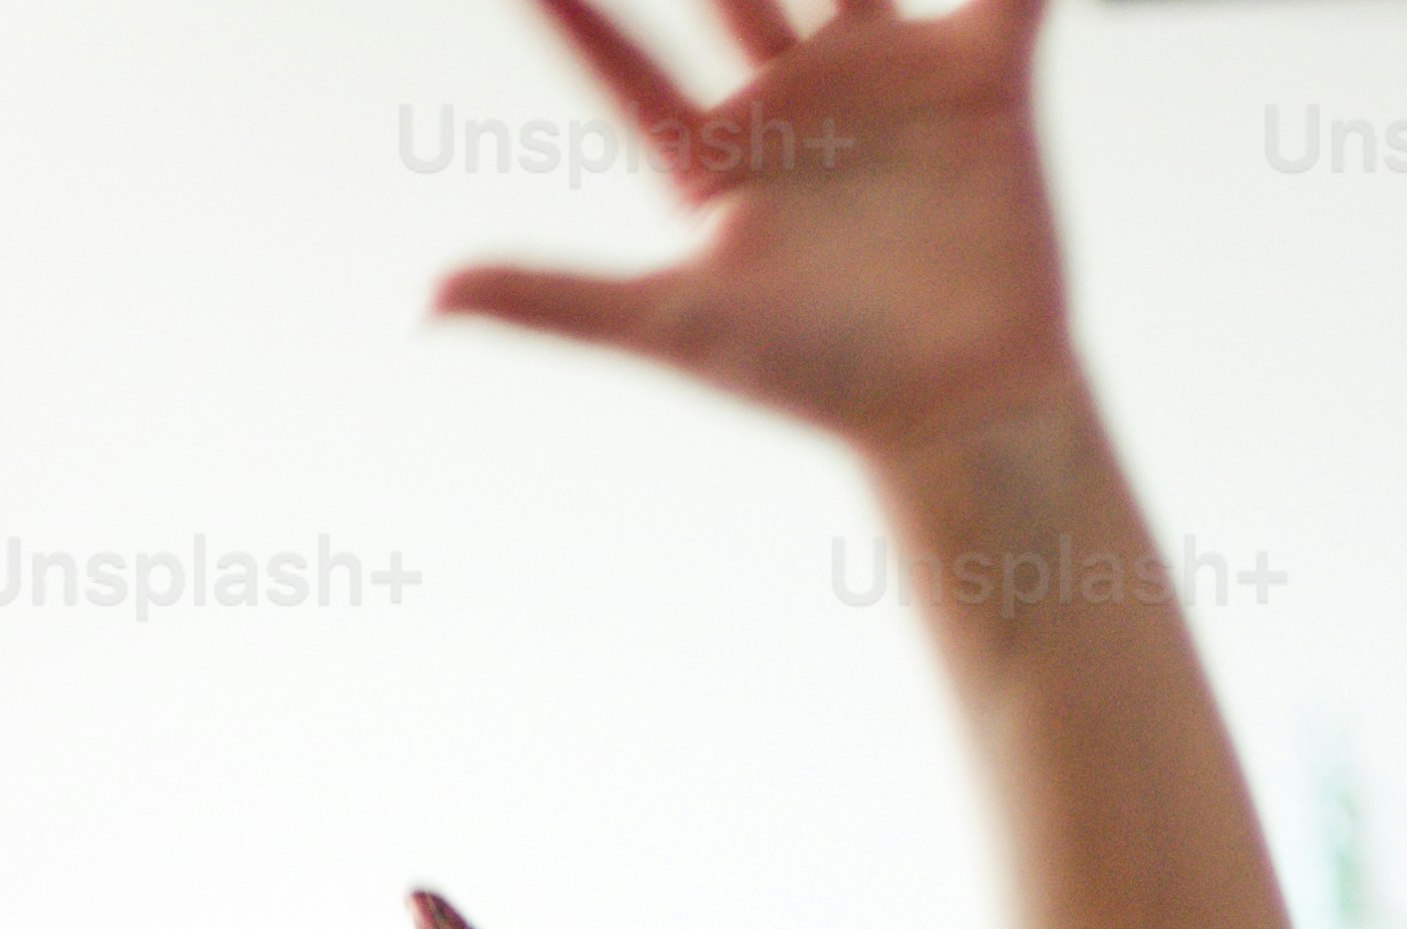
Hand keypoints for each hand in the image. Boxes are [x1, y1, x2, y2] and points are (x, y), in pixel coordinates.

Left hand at [431, 0, 1083, 468]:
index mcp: (713, 154)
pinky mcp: (978, 79)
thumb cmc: (818, 381)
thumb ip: (553, 299)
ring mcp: (882, 82)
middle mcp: (790, 102)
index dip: (565, 10)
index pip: (618, 61)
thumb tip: (428, 299)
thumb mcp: (673, 327)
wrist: (961, 411)